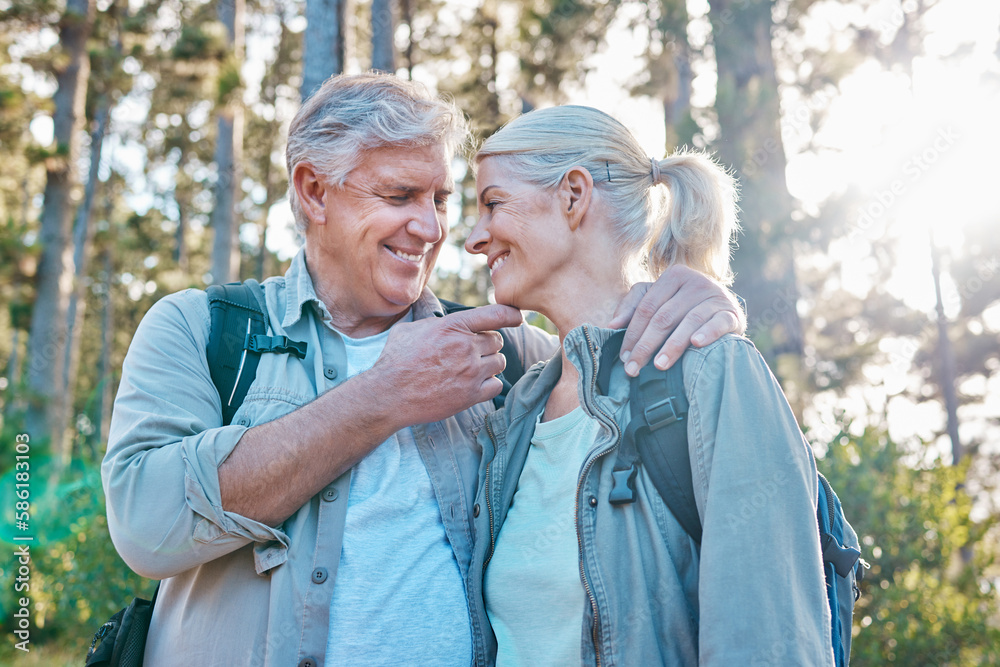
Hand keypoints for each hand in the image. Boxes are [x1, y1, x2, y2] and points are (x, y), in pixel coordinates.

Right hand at [372, 304, 523, 424]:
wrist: (389, 394)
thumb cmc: (395, 360)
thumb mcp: (410, 329)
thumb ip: (434, 322)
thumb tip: (443, 319)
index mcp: (452, 326)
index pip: (494, 315)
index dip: (510, 314)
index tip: (517, 317)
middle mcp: (465, 347)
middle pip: (497, 341)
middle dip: (487, 345)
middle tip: (471, 352)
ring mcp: (470, 372)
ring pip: (499, 362)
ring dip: (489, 364)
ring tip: (471, 368)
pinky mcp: (471, 395)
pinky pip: (495, 385)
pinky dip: (488, 384)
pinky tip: (474, 384)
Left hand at [608, 264, 745, 374]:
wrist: (724, 309)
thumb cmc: (683, 306)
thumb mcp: (658, 300)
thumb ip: (633, 306)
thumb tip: (612, 325)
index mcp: (673, 276)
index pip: (647, 307)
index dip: (632, 332)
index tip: (623, 357)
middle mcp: (695, 281)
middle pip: (664, 316)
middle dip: (646, 345)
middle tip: (634, 368)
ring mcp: (715, 296)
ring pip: (689, 321)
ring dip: (673, 345)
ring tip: (659, 366)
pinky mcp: (732, 313)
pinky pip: (719, 323)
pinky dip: (707, 333)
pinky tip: (696, 345)